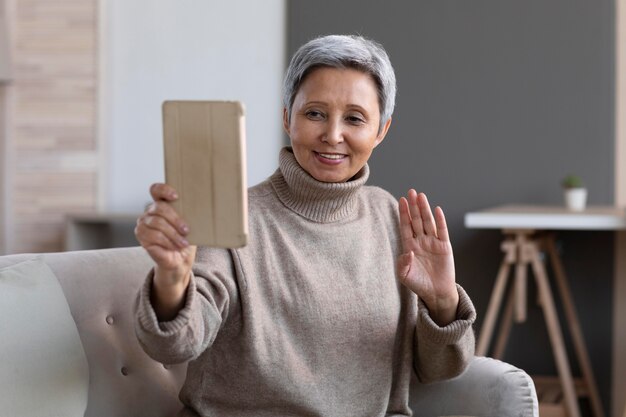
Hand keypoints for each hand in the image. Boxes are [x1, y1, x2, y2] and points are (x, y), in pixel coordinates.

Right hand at [135, 183, 196, 319]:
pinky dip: (167, 242)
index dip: (164, 190)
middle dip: (175, 219)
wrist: (180, 261)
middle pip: (159, 208)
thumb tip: (205, 204)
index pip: (156, 189)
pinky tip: (175, 246)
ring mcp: (143, 224)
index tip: (176, 196)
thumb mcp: (191, 225)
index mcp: (162, 204)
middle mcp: (150, 212)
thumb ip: (190, 213)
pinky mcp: (141, 237)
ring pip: (157, 223)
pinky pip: (153, 236)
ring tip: (183, 242)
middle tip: (186, 230)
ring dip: (173, 234)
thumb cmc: (186, 240)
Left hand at [397, 190, 458, 325]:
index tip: (401, 200)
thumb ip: (403, 264)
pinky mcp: (445, 247)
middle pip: (416, 220)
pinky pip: (442, 231)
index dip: (404, 213)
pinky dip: (440, 220)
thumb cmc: (418, 284)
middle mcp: (421, 241)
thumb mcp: (405, 276)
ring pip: (428, 222)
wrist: (436, 293)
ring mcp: (433, 243)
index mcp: (409, 246)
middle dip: (413, 206)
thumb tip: (407, 251)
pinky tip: (437, 210)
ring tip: (421, 196)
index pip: (406, 226)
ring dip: (425, 209)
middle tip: (411, 192)